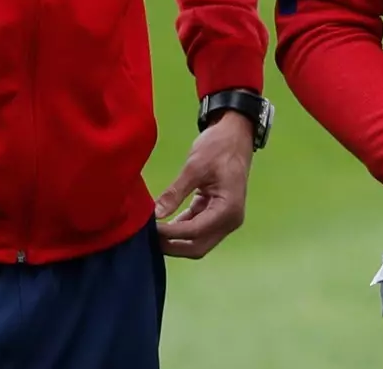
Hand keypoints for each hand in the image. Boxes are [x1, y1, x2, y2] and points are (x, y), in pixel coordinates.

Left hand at [153, 111, 254, 258]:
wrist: (235, 135)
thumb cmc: (218, 147)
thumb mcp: (194, 167)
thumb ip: (175, 192)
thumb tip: (155, 213)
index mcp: (228, 209)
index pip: (195, 231)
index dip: (170, 233)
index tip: (148, 228)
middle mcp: (229, 221)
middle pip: (198, 246)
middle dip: (172, 245)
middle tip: (147, 236)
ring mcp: (225, 219)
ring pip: (197, 242)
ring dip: (175, 240)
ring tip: (152, 231)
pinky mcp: (217, 214)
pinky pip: (197, 229)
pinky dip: (181, 229)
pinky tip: (163, 223)